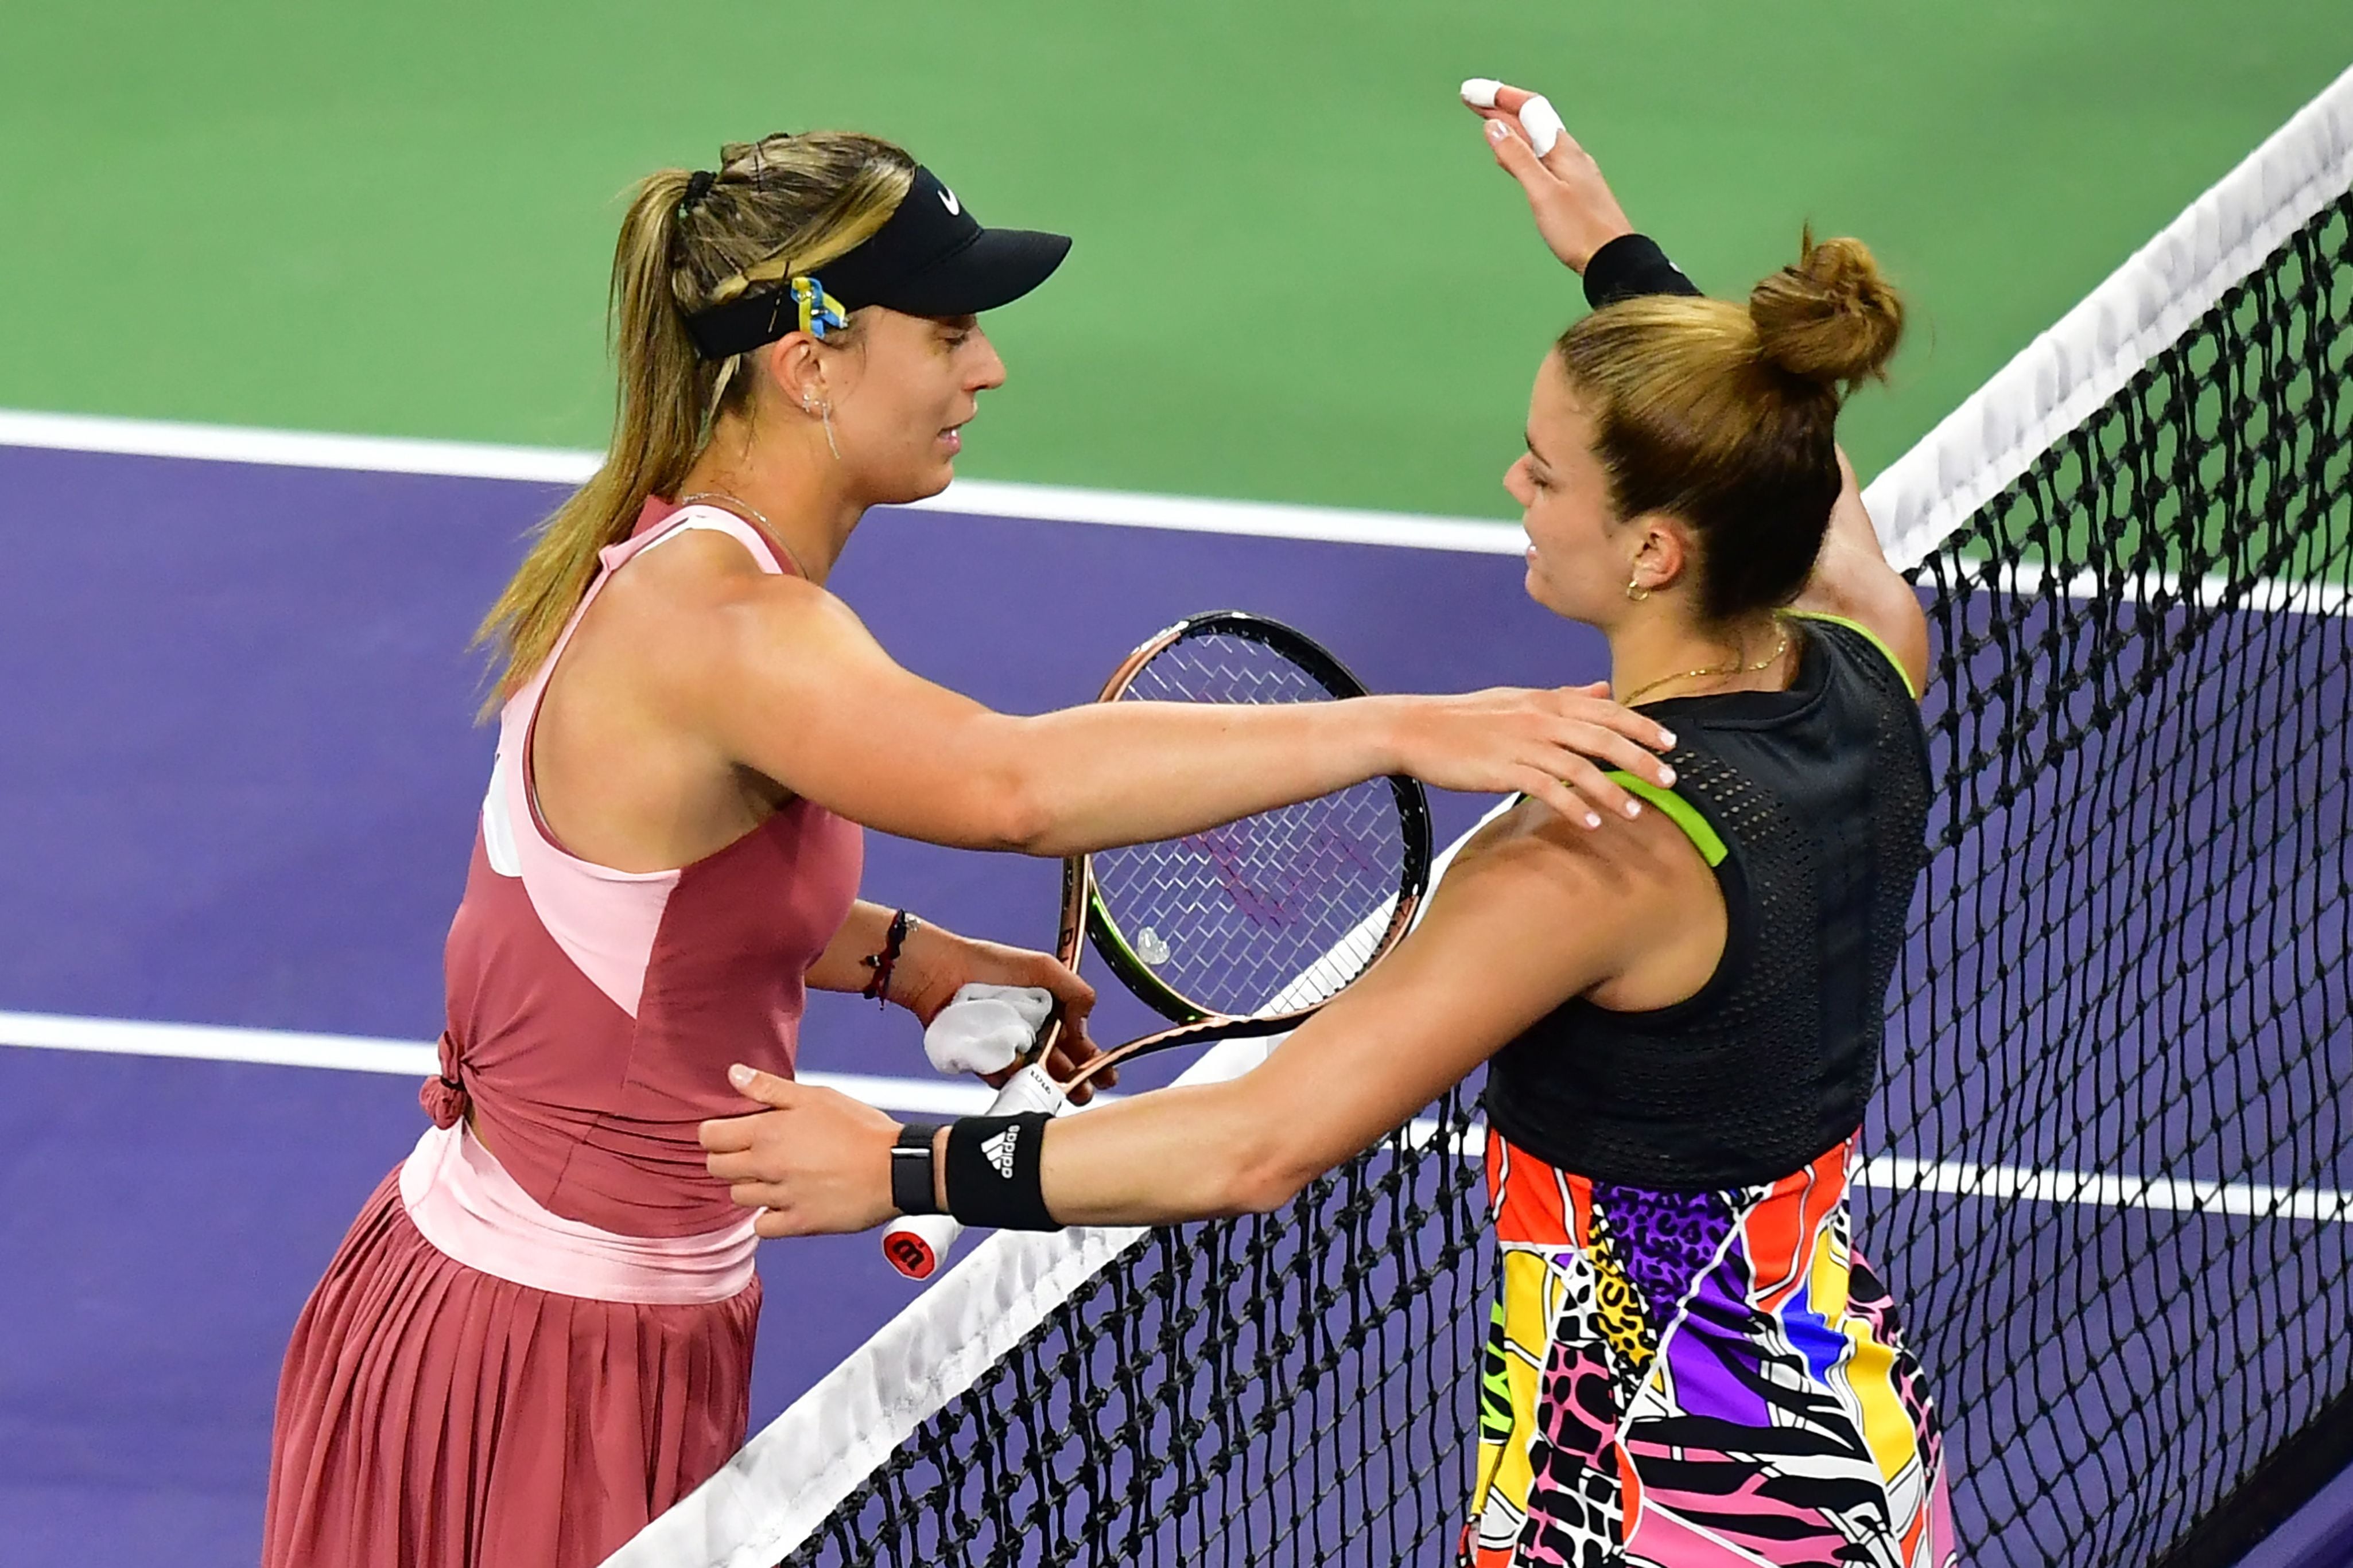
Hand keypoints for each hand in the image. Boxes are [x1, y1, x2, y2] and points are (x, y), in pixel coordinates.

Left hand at [702, 1065, 900, 1237]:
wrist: (895, 1167)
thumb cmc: (859, 1127)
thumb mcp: (816, 1096)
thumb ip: (769, 1088)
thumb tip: (733, 1074)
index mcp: (768, 1131)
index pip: (709, 1137)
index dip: (714, 1132)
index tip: (728, 1132)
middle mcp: (768, 1165)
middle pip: (717, 1168)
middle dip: (727, 1158)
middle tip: (752, 1152)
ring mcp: (781, 1197)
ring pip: (738, 1197)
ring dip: (749, 1186)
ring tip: (775, 1174)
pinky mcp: (798, 1222)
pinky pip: (762, 1226)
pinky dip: (768, 1216)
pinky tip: (784, 1201)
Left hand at [892, 924, 1113, 1098]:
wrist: (941, 971)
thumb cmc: (989, 963)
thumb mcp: (1043, 968)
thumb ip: (1075, 990)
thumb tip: (1086, 1020)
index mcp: (1048, 1012)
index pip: (1076, 1041)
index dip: (1093, 1059)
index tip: (1106, 1074)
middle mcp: (1029, 1033)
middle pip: (1059, 1064)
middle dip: (1077, 1080)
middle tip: (1087, 1091)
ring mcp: (1007, 1048)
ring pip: (1033, 1073)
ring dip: (1050, 1085)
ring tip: (1064, 1093)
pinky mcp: (984, 1060)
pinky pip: (1003, 1075)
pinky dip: (1014, 1078)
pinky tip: (1027, 1082)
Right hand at [1386, 685, 1677, 828]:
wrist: (1418, 729)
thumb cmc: (1468, 718)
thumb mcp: (1520, 699)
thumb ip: (1565, 696)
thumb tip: (1603, 690)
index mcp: (1547, 700)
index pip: (1607, 711)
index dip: (1642, 727)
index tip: (1672, 744)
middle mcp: (1541, 719)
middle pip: (1603, 739)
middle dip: (1641, 760)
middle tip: (1670, 781)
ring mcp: (1523, 744)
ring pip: (1581, 767)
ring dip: (1612, 791)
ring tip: (1635, 813)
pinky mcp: (1504, 769)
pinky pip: (1548, 789)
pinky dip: (1572, 807)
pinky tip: (1590, 824)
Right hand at [1465, 82, 1633, 273]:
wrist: (1612, 258)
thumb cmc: (1579, 229)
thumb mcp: (1542, 192)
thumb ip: (1517, 158)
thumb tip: (1493, 127)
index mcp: (1562, 149)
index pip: (1528, 109)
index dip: (1499, 97)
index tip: (1472, 91)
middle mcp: (1568, 154)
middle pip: (1530, 122)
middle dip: (1500, 108)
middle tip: (1472, 99)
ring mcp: (1571, 171)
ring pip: (1534, 140)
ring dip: (1509, 128)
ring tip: (1487, 120)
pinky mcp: (1571, 188)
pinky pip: (1540, 158)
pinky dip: (1520, 150)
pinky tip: (1511, 157)